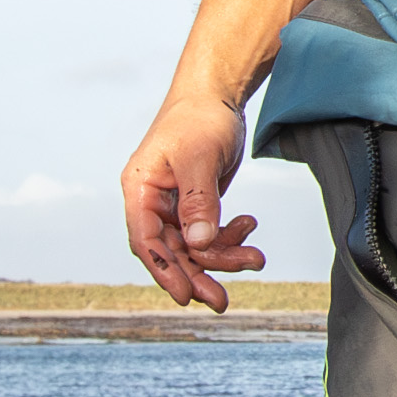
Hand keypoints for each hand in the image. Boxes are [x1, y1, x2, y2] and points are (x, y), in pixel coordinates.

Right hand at [121, 93, 263, 307]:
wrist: (217, 95)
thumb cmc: (200, 118)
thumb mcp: (199, 157)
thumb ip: (198, 201)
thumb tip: (199, 243)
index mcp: (140, 189)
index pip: (146, 241)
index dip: (165, 271)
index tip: (186, 296)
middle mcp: (153, 202)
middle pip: (172, 251)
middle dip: (199, 274)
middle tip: (222, 301)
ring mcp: (174, 205)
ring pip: (195, 246)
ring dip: (224, 255)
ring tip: (256, 259)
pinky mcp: (196, 204)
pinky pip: (209, 232)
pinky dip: (230, 235)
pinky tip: (250, 227)